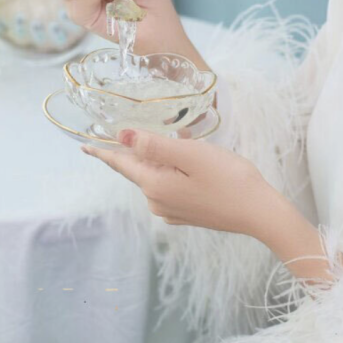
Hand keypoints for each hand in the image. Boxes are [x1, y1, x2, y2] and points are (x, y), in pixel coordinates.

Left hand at [83, 129, 336, 282]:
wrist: (259, 213)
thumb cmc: (229, 180)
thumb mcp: (191, 155)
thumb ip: (154, 144)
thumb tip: (122, 135)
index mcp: (154, 185)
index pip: (121, 163)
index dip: (103, 151)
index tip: (83, 144)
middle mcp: (157, 202)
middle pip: (139, 169)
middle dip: (139, 150)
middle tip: (141, 128)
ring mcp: (171, 210)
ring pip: (156, 176)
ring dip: (161, 159)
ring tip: (179, 143)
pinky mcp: (186, 213)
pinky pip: (170, 186)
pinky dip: (173, 171)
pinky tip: (191, 162)